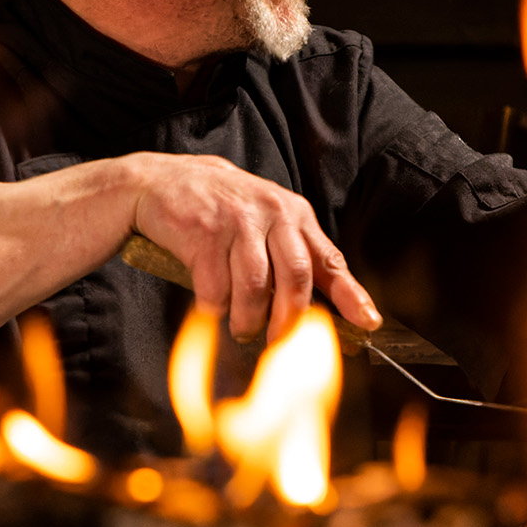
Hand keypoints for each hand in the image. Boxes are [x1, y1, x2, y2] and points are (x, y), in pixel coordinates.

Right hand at [125, 153, 381, 343]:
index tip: (367, 322)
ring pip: (256, 287)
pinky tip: (211, 306)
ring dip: (249, 319)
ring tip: (242, 329)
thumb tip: (321, 304)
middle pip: (295, 278)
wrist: (158, 183)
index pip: (329, 259)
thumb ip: (291, 253)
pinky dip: (215, 306)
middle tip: (279, 342)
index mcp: (293, 213)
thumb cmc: (217, 209)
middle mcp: (271, 212)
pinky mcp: (205, 232)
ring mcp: (238, 221)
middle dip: (289, 320)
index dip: (350, 294)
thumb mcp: (263, 219)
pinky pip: (217, 287)